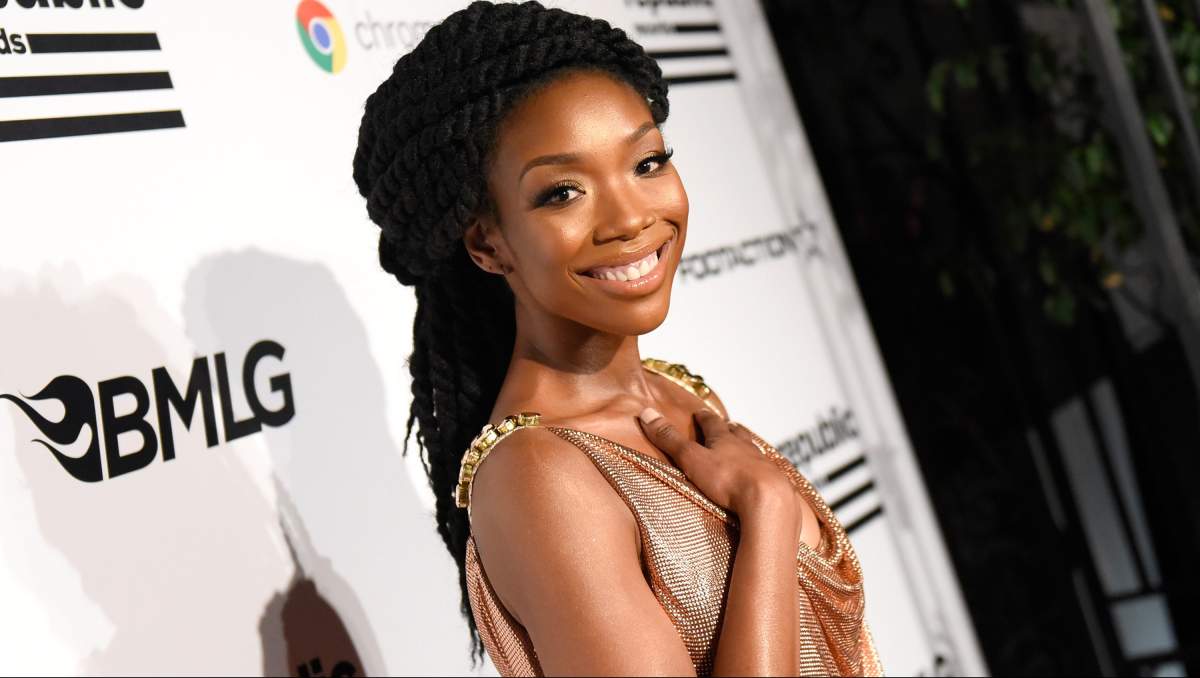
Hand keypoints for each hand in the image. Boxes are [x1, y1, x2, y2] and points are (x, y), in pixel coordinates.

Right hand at [637, 407, 798, 518]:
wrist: (769, 500)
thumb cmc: (728, 479)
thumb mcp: (692, 458)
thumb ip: (670, 439)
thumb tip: (646, 413)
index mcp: (724, 439)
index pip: (712, 423)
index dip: (705, 418)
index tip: (700, 412)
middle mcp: (746, 447)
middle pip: (737, 434)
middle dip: (729, 429)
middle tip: (727, 425)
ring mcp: (762, 465)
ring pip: (753, 450)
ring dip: (746, 447)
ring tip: (744, 445)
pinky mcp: (774, 484)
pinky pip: (766, 471)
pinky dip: (760, 469)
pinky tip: (761, 474)